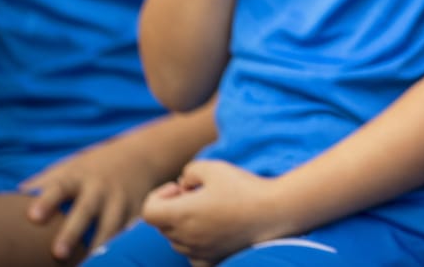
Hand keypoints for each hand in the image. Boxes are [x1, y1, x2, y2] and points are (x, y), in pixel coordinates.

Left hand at [19, 133, 166, 259]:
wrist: (141, 155)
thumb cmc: (93, 167)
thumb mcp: (70, 167)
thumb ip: (44, 184)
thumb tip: (11, 202)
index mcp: (78, 177)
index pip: (60, 187)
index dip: (46, 201)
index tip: (33, 217)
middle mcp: (100, 188)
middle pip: (85, 210)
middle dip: (72, 231)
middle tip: (58, 253)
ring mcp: (120, 200)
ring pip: (111, 226)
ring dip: (99, 245)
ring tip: (88, 263)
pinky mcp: (137, 212)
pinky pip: (128, 232)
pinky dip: (121, 247)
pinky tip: (112, 260)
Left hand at [143, 160, 286, 263]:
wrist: (275, 213)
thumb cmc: (244, 188)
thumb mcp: (214, 167)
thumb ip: (189, 171)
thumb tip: (184, 184)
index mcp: (181, 214)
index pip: (148, 211)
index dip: (159, 195)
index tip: (181, 188)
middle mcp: (184, 238)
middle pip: (162, 224)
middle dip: (174, 207)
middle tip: (200, 194)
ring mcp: (197, 252)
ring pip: (176, 239)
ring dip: (184, 224)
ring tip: (211, 210)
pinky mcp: (211, 261)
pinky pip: (192, 254)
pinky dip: (196, 243)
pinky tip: (215, 230)